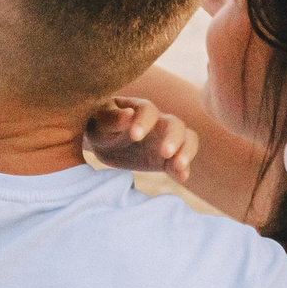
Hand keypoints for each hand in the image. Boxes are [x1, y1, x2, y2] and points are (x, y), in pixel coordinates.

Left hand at [83, 95, 197, 181]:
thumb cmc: (100, 125)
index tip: (134, 136)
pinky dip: (184, 169)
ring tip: (179, 166)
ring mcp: (166, 140)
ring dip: (186, 151)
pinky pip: (181, 162)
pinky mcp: (167, 159)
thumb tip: (128, 115)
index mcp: (139, 109)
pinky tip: (182, 177)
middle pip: (175, 124)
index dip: (144, 122)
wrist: (104, 142)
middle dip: (173, 138)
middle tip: (165, 152)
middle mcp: (158, 122)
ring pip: (187, 139)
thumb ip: (112, 118)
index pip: (148, 111)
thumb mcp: (100, 121)